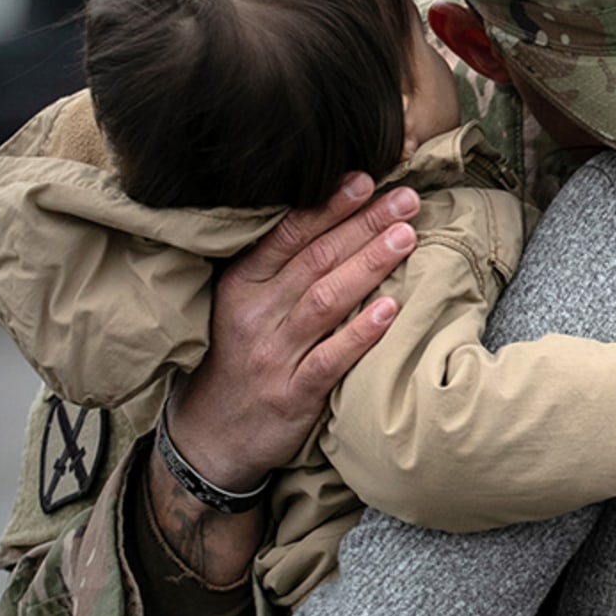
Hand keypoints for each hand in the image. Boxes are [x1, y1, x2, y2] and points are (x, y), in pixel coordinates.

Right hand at [164, 173, 419, 489]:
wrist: (209, 436)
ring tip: (406, 236)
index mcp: (241, 284)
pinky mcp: (292, 393)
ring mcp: (273, 354)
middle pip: (315, 259)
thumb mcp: (242, 304)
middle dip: (363, 224)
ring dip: (368, 265)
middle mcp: (254, 313)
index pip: (288, 235)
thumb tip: (336, 219)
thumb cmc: (239, 358)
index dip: (328, 205)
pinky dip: (361, 332)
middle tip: (406, 199)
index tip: (365, 179)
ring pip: (325, 300)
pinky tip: (391, 309)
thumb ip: (281, 268)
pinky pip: (331, 358)